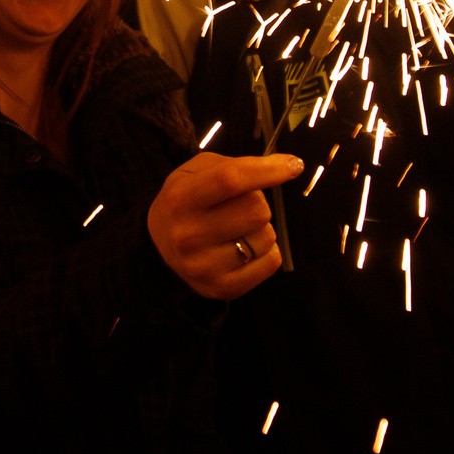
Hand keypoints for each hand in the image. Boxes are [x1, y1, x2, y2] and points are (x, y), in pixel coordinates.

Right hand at [148, 152, 301, 299]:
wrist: (159, 247)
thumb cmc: (188, 200)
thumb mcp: (197, 172)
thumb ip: (238, 164)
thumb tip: (289, 166)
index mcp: (180, 199)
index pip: (230, 180)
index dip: (267, 170)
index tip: (294, 165)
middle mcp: (187, 235)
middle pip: (257, 210)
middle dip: (258, 202)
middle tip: (240, 205)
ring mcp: (203, 267)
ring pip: (267, 237)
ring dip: (261, 228)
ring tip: (237, 229)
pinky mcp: (221, 288)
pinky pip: (272, 262)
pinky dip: (267, 251)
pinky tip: (244, 248)